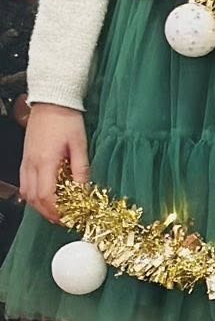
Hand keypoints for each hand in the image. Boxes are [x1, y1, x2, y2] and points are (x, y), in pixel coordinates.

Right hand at [20, 104, 88, 225]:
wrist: (52, 101)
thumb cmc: (67, 120)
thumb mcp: (80, 145)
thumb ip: (81, 169)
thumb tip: (83, 191)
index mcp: (45, 162)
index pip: (46, 196)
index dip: (56, 211)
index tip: (69, 217)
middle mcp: (31, 164)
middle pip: (33, 199)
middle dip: (48, 213)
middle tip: (63, 219)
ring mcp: (26, 161)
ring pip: (26, 193)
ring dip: (39, 206)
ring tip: (56, 210)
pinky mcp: (25, 158)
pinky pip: (25, 182)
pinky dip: (33, 194)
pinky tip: (46, 195)